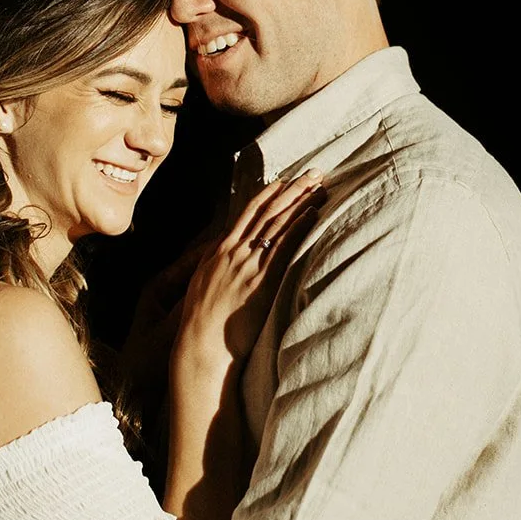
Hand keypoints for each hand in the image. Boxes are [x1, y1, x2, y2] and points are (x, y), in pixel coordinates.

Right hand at [175, 173, 323, 366]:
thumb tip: (221, 250)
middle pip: (267, 211)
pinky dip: (298, 227)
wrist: (200, 346)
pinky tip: (313, 214)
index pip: (248, 213)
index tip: (286, 180)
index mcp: (220, 251)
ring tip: (320, 186)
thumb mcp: (202, 284)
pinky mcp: (261, 282)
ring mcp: (247, 265)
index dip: (269, 194)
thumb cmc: (202, 324)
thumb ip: (213, 263)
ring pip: (277, 224)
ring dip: (301, 202)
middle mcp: (234, 252)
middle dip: (293, 189)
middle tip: (314, 173)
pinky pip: (283, 248)